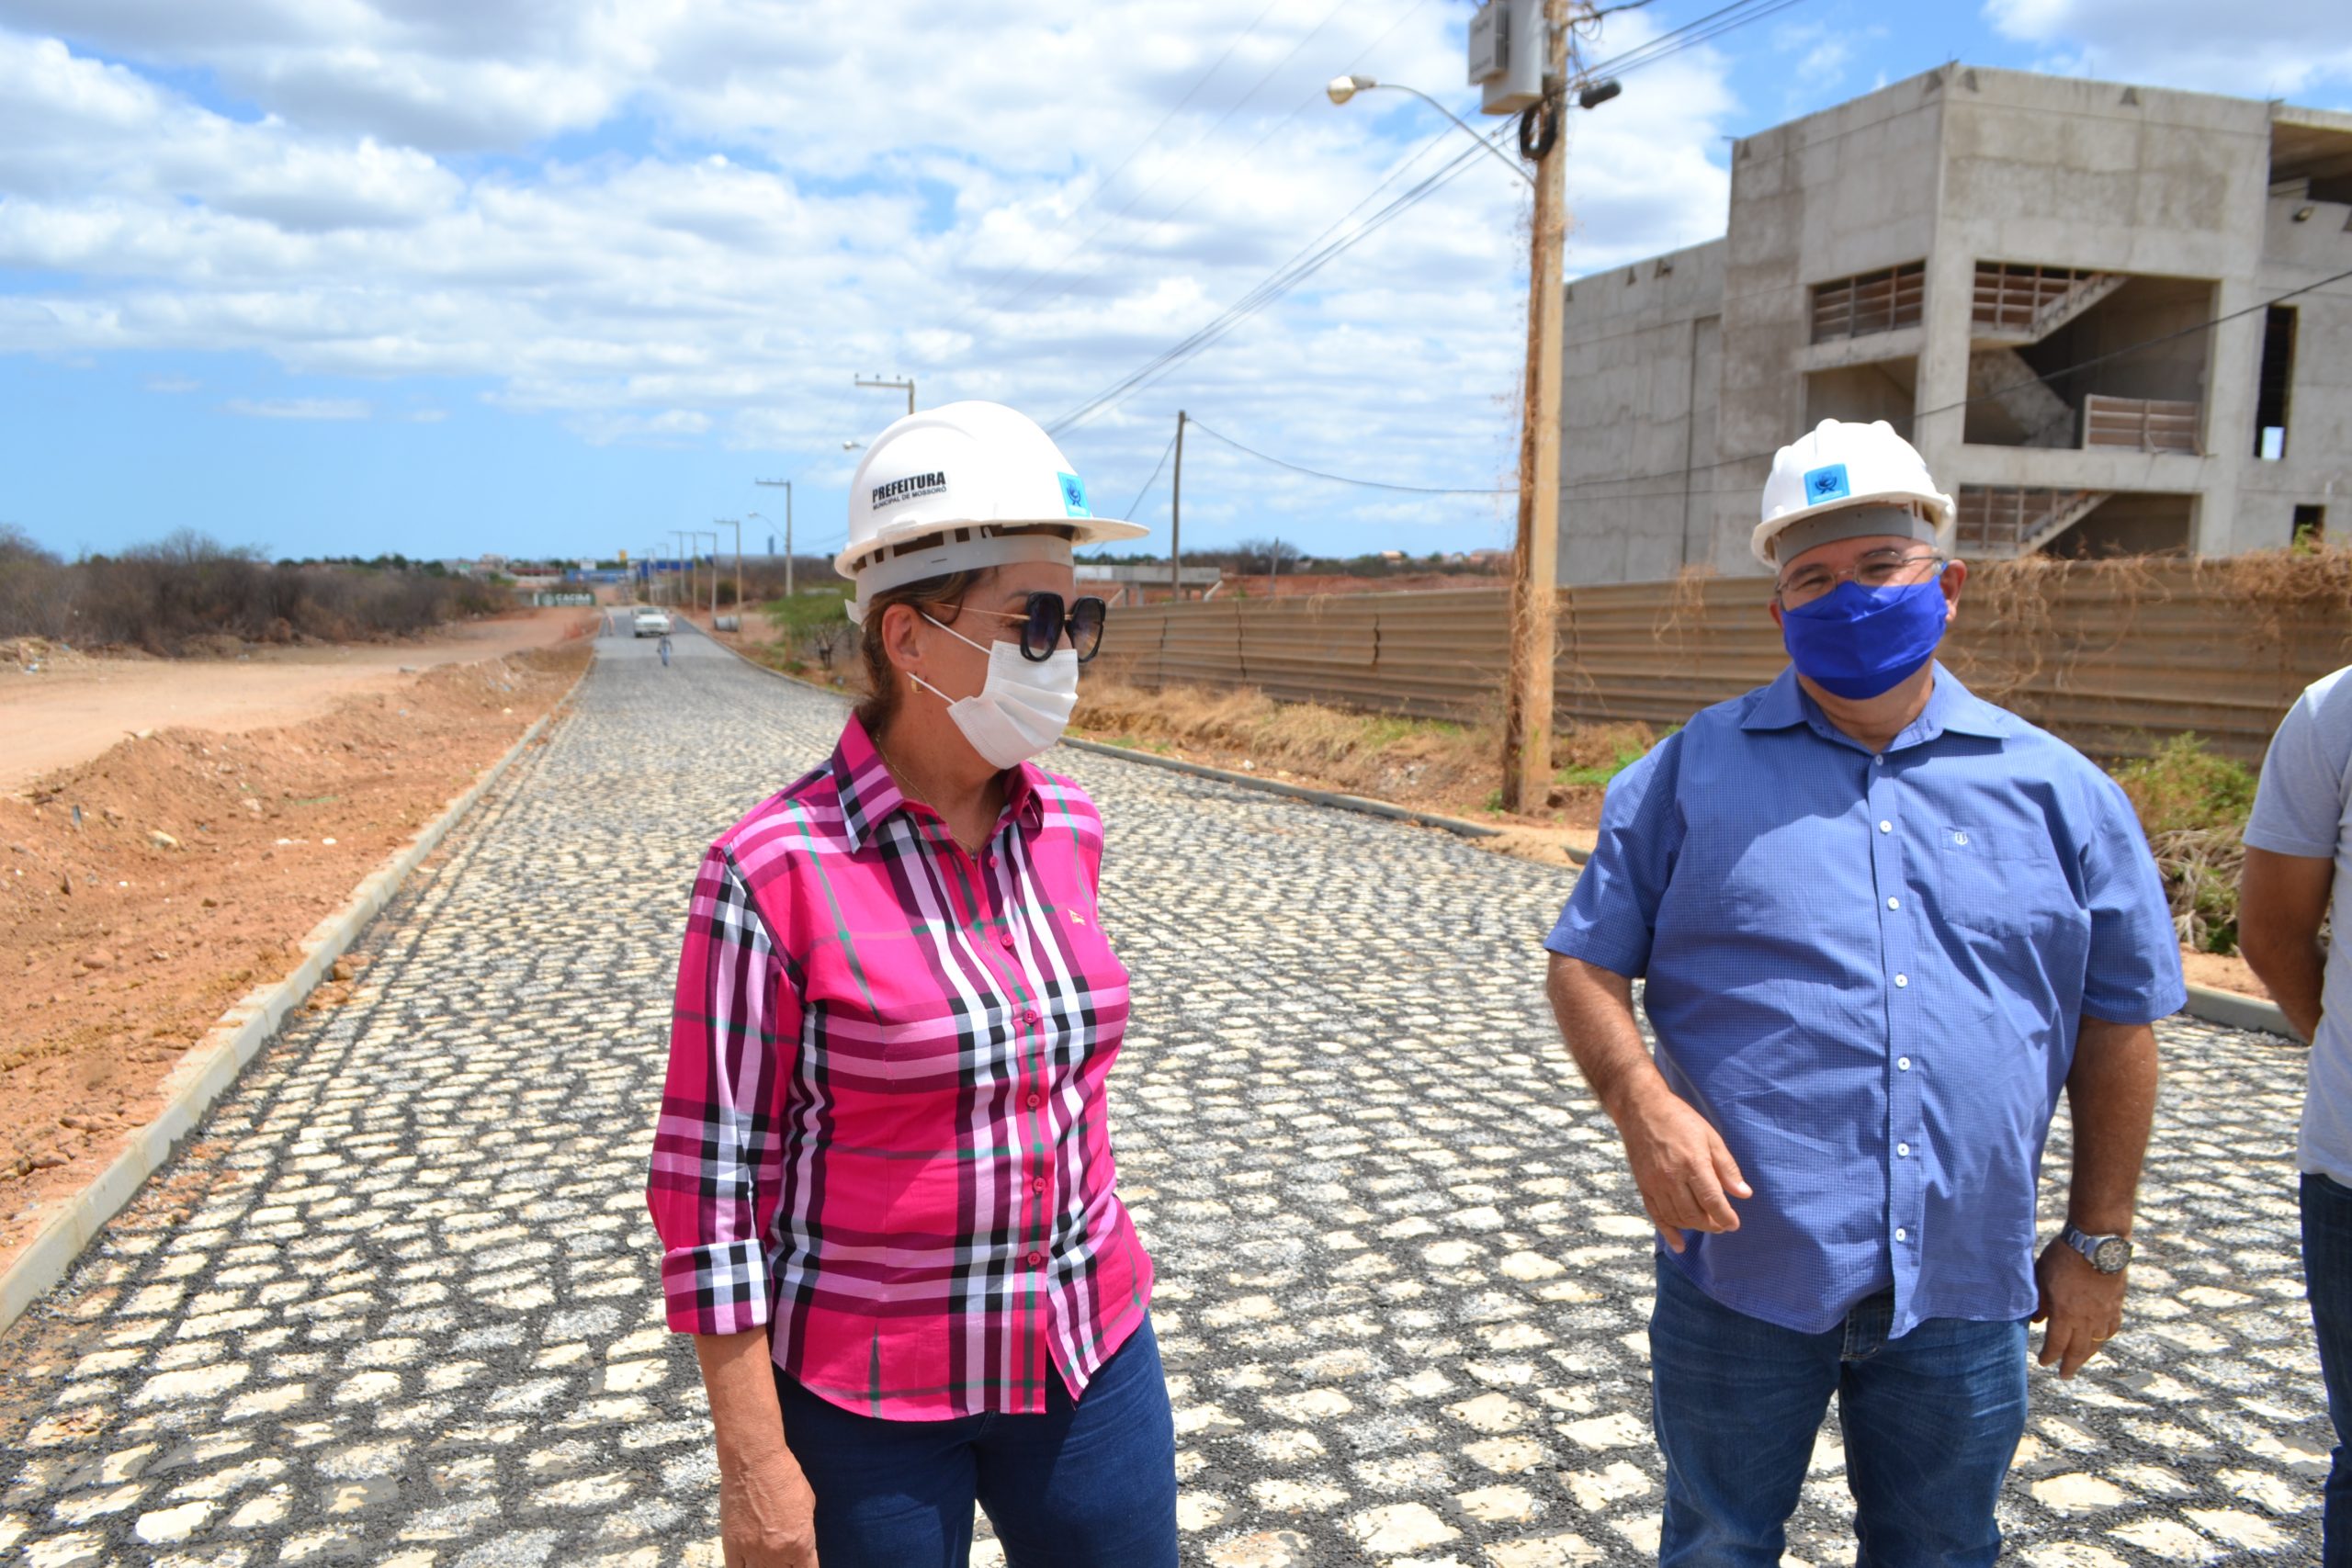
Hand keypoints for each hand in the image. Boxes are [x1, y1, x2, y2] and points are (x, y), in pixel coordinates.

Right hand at [718, 1445, 818, 1567]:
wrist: (755, 1462)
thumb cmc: (785, 1476)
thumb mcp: (808, 1504)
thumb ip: (804, 1530)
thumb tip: (800, 1545)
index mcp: (801, 1543)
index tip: (800, 1564)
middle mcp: (777, 1554)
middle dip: (784, 1567)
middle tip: (782, 1559)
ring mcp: (752, 1552)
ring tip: (765, 1559)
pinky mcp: (731, 1546)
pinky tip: (747, 1563)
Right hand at [1613, 1083, 1751, 1253]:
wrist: (1641, 1110)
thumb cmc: (1681, 1120)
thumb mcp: (1711, 1138)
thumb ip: (1727, 1168)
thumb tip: (1744, 1194)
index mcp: (1693, 1163)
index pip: (1712, 1201)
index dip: (1725, 1217)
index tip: (1734, 1224)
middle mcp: (1672, 1177)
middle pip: (1694, 1214)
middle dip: (1712, 1224)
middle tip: (1723, 1224)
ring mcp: (1655, 1183)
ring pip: (1677, 1218)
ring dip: (1694, 1227)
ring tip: (1706, 1224)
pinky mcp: (1643, 1186)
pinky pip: (1656, 1215)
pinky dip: (1668, 1232)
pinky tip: (1679, 1244)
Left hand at [2031, 1238, 2125, 1377]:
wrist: (2097, 1243)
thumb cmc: (2064, 1256)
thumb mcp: (2041, 1277)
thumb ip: (2039, 1302)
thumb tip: (2037, 1321)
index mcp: (2065, 1313)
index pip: (2056, 1343)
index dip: (2049, 1355)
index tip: (2044, 1362)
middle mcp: (2086, 1318)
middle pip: (2078, 1349)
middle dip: (2070, 1364)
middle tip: (2064, 1375)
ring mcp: (2104, 1313)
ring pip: (2097, 1342)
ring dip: (2088, 1355)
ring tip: (2080, 1362)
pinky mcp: (2117, 1304)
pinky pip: (2112, 1328)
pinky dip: (2105, 1338)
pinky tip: (2100, 1340)